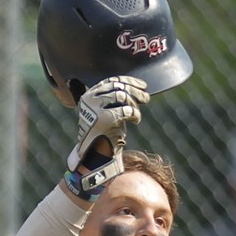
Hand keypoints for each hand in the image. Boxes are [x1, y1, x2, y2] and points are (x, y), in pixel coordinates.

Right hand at [65, 76, 149, 196]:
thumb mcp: (109, 111)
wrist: (97, 154)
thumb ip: (116, 99)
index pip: (111, 81)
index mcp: (89, 95)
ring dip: (135, 103)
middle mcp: (89, 100)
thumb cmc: (106, 133)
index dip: (129, 81)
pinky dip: (135, 114)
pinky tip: (136, 120)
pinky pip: (126, 110)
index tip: (143, 85)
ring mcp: (95, 109)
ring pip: (122, 96)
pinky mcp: (104, 119)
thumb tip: (138, 87)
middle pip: (118, 87)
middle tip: (146, 98)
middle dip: (135, 91)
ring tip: (138, 112)